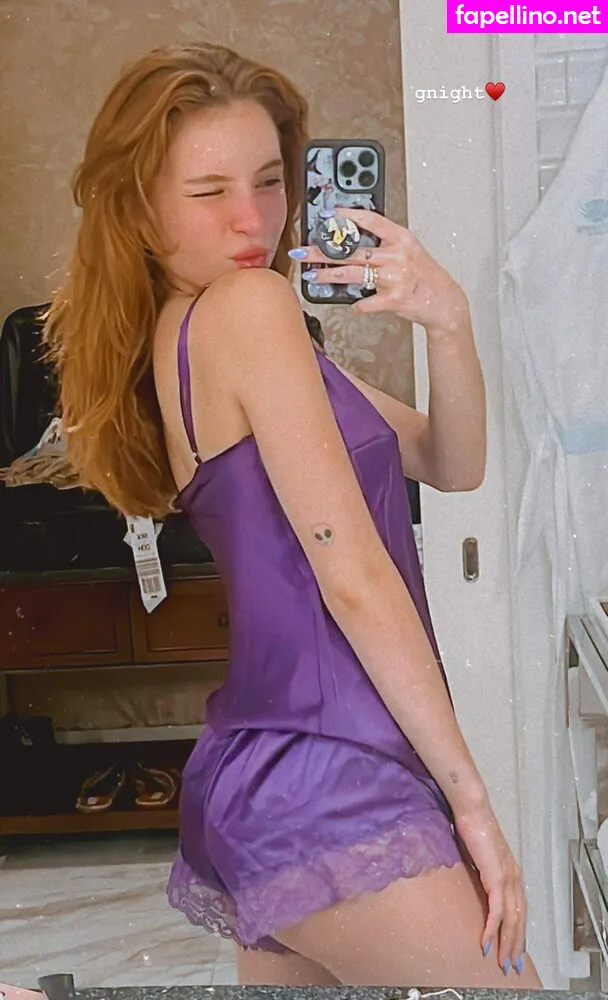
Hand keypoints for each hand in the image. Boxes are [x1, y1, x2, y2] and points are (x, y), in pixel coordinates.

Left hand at [297, 207, 469, 332]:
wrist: (444, 301)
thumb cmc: (424, 276)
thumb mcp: (410, 251)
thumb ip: (385, 245)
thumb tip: (353, 245)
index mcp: (401, 238)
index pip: (371, 220)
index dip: (347, 215)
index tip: (328, 215)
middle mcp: (397, 255)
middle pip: (352, 250)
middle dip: (323, 252)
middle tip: (303, 252)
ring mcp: (395, 277)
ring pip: (353, 274)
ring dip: (329, 276)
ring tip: (312, 276)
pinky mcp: (393, 299)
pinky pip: (367, 302)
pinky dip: (358, 305)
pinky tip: (353, 304)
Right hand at [453, 801, 527, 974]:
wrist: (472, 810)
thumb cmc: (472, 827)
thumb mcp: (479, 855)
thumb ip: (481, 871)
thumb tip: (473, 884)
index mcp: (512, 872)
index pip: (519, 909)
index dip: (518, 931)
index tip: (513, 949)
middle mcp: (514, 877)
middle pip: (519, 918)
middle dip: (515, 944)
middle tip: (510, 965)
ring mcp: (508, 877)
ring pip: (512, 919)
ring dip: (506, 943)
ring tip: (500, 961)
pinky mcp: (497, 877)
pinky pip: (497, 911)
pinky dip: (492, 929)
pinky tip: (486, 942)